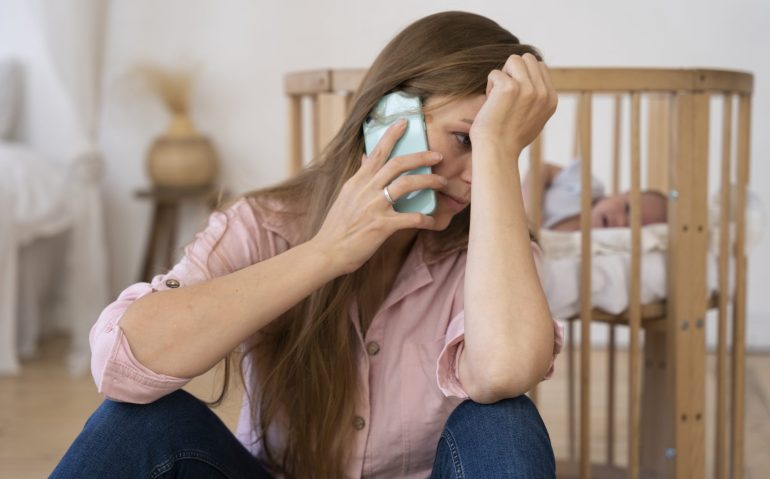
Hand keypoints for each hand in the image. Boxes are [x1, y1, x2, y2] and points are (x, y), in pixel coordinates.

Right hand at [312, 120, 447, 274]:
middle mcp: (366, 189)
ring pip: (407, 184)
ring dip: (428, 181)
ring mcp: (374, 206)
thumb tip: (366, 158)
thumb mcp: (345, 197)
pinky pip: (411, 218)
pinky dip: (426, 218)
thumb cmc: (337, 227)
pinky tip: (433, 221)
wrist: (327, 251)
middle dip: (421, 156)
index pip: (377, 152)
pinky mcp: (382, 225)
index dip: (392, 136)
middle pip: (398, 164)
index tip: (405, 123)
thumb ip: (359, 178)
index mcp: (357, 181)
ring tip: (442, 182)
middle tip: (437, 155)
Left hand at [470, 53, 557, 157]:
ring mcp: (528, 89)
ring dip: (502, 75)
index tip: (514, 97)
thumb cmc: (509, 139)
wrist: (497, 153)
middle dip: (513, 71)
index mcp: (551, 100)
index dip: (523, 76)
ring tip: (497, 96)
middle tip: (504, 94)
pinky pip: (495, 73)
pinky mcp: (510, 87)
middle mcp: (543, 93)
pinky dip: (489, 86)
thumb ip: (537, 100)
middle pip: (528, 59)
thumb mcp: (534, 119)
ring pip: (514, 59)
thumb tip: (532, 80)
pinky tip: (490, 104)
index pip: (540, 67)